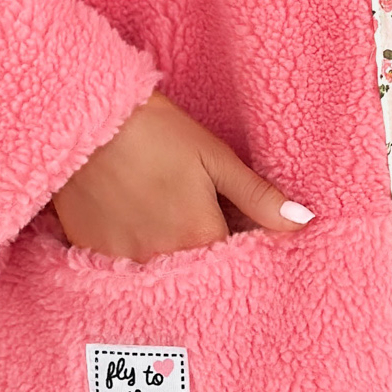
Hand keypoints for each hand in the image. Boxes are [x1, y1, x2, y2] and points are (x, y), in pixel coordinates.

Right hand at [50, 90, 313, 262]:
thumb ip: (258, 196)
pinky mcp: (92, 254)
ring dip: (167, 255)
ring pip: (159, 273)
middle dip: (203, 252)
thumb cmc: (157, 131)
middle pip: (196, 270)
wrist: (88, 118)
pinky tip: (132, 223)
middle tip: (190, 214)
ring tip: (159, 218)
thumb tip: (302, 223)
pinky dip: (133, 255)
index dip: (237, 243)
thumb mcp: (215, 157)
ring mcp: (124, 261)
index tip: (230, 223)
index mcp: (199, 235)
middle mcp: (163, 258)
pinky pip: (122, 270)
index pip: (234, 260)